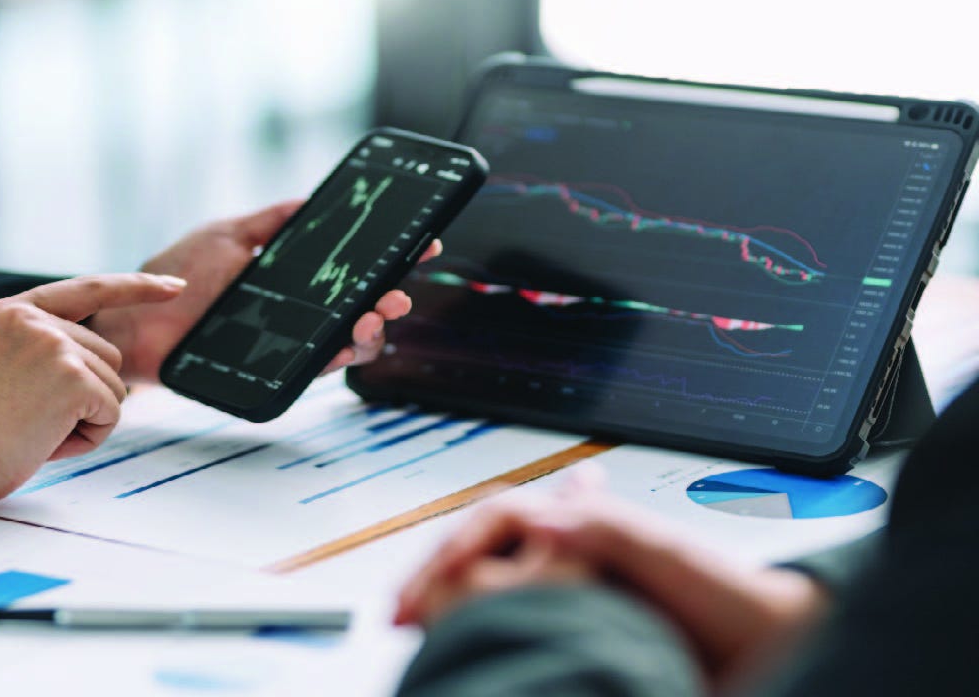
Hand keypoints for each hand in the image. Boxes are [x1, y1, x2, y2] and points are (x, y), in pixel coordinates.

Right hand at [0, 274, 185, 504]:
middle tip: (32, 421)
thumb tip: (101, 368)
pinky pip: (111, 412)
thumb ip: (42, 352)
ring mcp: (53, 343)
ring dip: (85, 419)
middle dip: (86, 396)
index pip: (88, 289)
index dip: (136, 287)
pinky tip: (46, 440)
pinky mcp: (71, 375)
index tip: (174, 286)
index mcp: (10, 311)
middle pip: (107, 356)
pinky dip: (88, 436)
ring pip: (114, 387)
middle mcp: (32, 318)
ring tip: (34, 430)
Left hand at [86, 200, 442, 384]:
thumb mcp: (227, 235)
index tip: (422, 243)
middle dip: (391, 298)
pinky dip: (340, 356)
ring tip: (375, 315)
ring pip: (348, 341)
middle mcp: (297, 311)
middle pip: (360, 307)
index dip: (389, 259)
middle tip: (399, 292)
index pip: (350, 268)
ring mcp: (288, 341)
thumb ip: (271, 221)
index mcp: (291, 277)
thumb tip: (311, 198)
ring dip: (372, 329)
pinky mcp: (273, 369)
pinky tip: (350, 342)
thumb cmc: (173, 276)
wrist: (135, 319)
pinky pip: (317, 367)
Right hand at [396, 486, 827, 689]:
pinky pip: (520, 633)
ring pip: (491, 595)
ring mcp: (576, 603)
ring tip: (417, 636)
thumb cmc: (736, 602)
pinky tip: (461, 659)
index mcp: (588, 533)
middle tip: (400, 616)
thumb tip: (545, 523)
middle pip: (482, 557)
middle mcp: (574, 564)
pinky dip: (481, 641)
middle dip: (435, 579)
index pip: (501, 521)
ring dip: (449, 609)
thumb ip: (613, 533)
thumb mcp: (673, 558)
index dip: (457, 546)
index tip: (430, 582)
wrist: (780, 653)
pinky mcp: (582, 643)